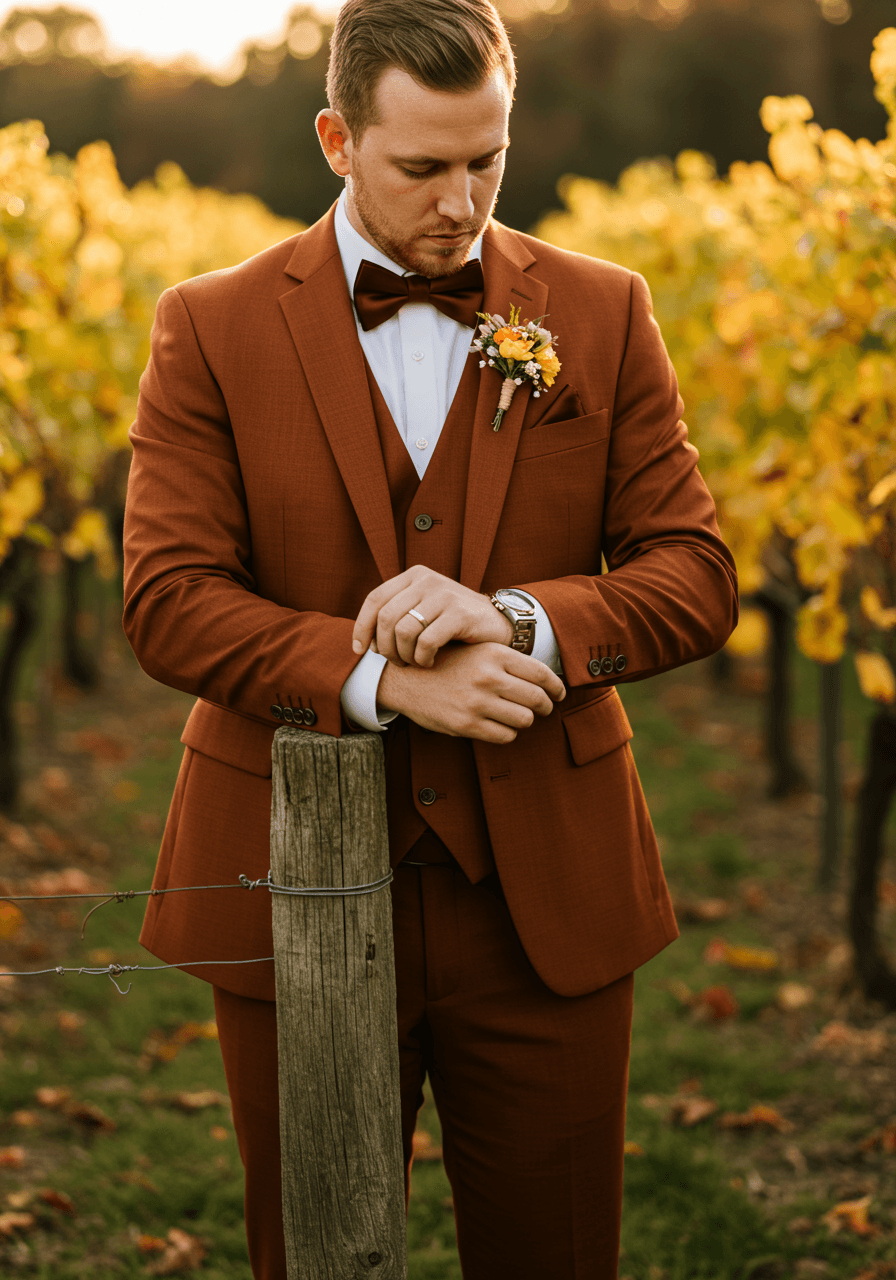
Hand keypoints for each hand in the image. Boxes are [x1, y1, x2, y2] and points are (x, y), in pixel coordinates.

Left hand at [352, 566, 512, 667]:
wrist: (499, 623)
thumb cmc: (455, 623)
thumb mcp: (424, 611)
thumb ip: (397, 616)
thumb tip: (366, 641)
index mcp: (414, 576)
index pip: (375, 599)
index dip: (362, 627)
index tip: (360, 650)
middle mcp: (427, 580)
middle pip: (386, 617)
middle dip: (385, 647)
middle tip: (397, 662)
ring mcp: (444, 594)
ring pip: (403, 631)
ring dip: (404, 655)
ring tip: (414, 662)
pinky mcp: (460, 613)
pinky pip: (426, 641)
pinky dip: (423, 658)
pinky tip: (430, 662)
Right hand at [376, 642, 564, 743]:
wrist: (407, 678)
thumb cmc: (447, 663)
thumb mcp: (477, 651)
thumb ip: (507, 662)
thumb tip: (544, 680)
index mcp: (494, 654)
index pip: (541, 673)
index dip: (556, 687)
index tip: (560, 694)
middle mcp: (488, 677)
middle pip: (537, 699)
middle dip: (545, 707)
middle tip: (544, 708)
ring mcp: (478, 702)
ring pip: (524, 720)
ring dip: (525, 720)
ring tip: (518, 716)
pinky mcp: (467, 725)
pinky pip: (505, 736)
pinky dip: (507, 733)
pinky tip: (500, 726)